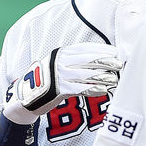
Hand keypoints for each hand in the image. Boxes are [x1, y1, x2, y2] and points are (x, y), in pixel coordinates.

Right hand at [3, 43, 121, 124]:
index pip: (85, 48)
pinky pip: (80, 88)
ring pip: (86, 74)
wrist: (26, 97)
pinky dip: (93, 89)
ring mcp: (59, 75)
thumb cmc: (49, 81)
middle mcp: (60, 62)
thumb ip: (76, 62)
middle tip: (119, 64)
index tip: (115, 52)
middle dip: (106, 61)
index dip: (102, 50)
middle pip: (88, 60)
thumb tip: (100, 61)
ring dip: (103, 77)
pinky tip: (103, 90)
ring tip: (114, 79)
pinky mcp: (58, 90)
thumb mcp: (59, 65)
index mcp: (62, 53)